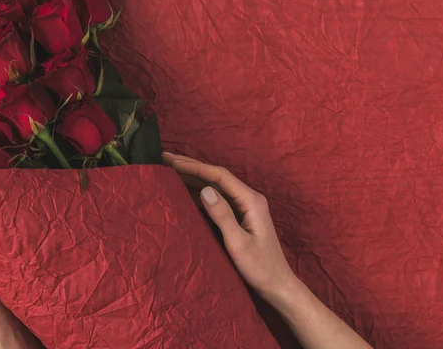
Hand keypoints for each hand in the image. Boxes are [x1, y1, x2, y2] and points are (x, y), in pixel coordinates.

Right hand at [163, 153, 372, 348]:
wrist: (277, 284)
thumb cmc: (260, 267)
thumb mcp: (238, 244)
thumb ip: (223, 216)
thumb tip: (205, 190)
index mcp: (251, 200)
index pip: (219, 176)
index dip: (195, 167)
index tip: (173, 162)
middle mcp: (248, 198)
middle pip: (217, 176)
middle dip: (191, 165)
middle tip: (165, 157)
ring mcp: (244, 205)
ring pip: (216, 184)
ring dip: (194, 175)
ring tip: (171, 168)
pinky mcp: (240, 214)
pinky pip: (217, 196)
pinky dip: (199, 189)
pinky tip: (186, 188)